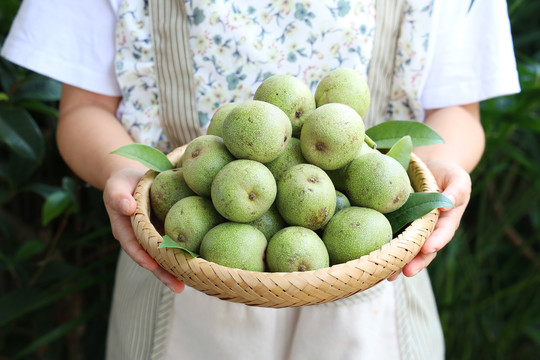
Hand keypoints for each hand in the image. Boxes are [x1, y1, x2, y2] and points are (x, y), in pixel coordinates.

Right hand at [103, 168, 184, 292]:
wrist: (135, 181)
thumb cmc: (123, 183)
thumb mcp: (116, 185)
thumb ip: (118, 196)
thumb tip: (128, 208)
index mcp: (125, 230)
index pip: (132, 245)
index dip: (141, 256)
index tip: (151, 265)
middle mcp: (140, 239)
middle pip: (151, 259)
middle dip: (164, 274)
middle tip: (179, 287)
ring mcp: (154, 239)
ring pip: (165, 257)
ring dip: (177, 271)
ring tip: (192, 284)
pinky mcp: (166, 234)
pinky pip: (176, 246)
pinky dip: (186, 255)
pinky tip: (201, 264)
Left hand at [388, 160, 471, 279]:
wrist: (427, 168)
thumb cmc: (445, 173)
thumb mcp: (456, 177)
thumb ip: (457, 189)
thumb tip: (448, 205)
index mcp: (446, 221)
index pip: (442, 233)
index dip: (436, 241)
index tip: (428, 248)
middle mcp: (429, 230)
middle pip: (424, 250)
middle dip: (416, 261)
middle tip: (406, 271)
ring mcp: (413, 230)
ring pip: (406, 250)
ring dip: (398, 263)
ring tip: (388, 276)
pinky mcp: (397, 226)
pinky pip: (391, 239)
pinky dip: (383, 251)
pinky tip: (372, 260)